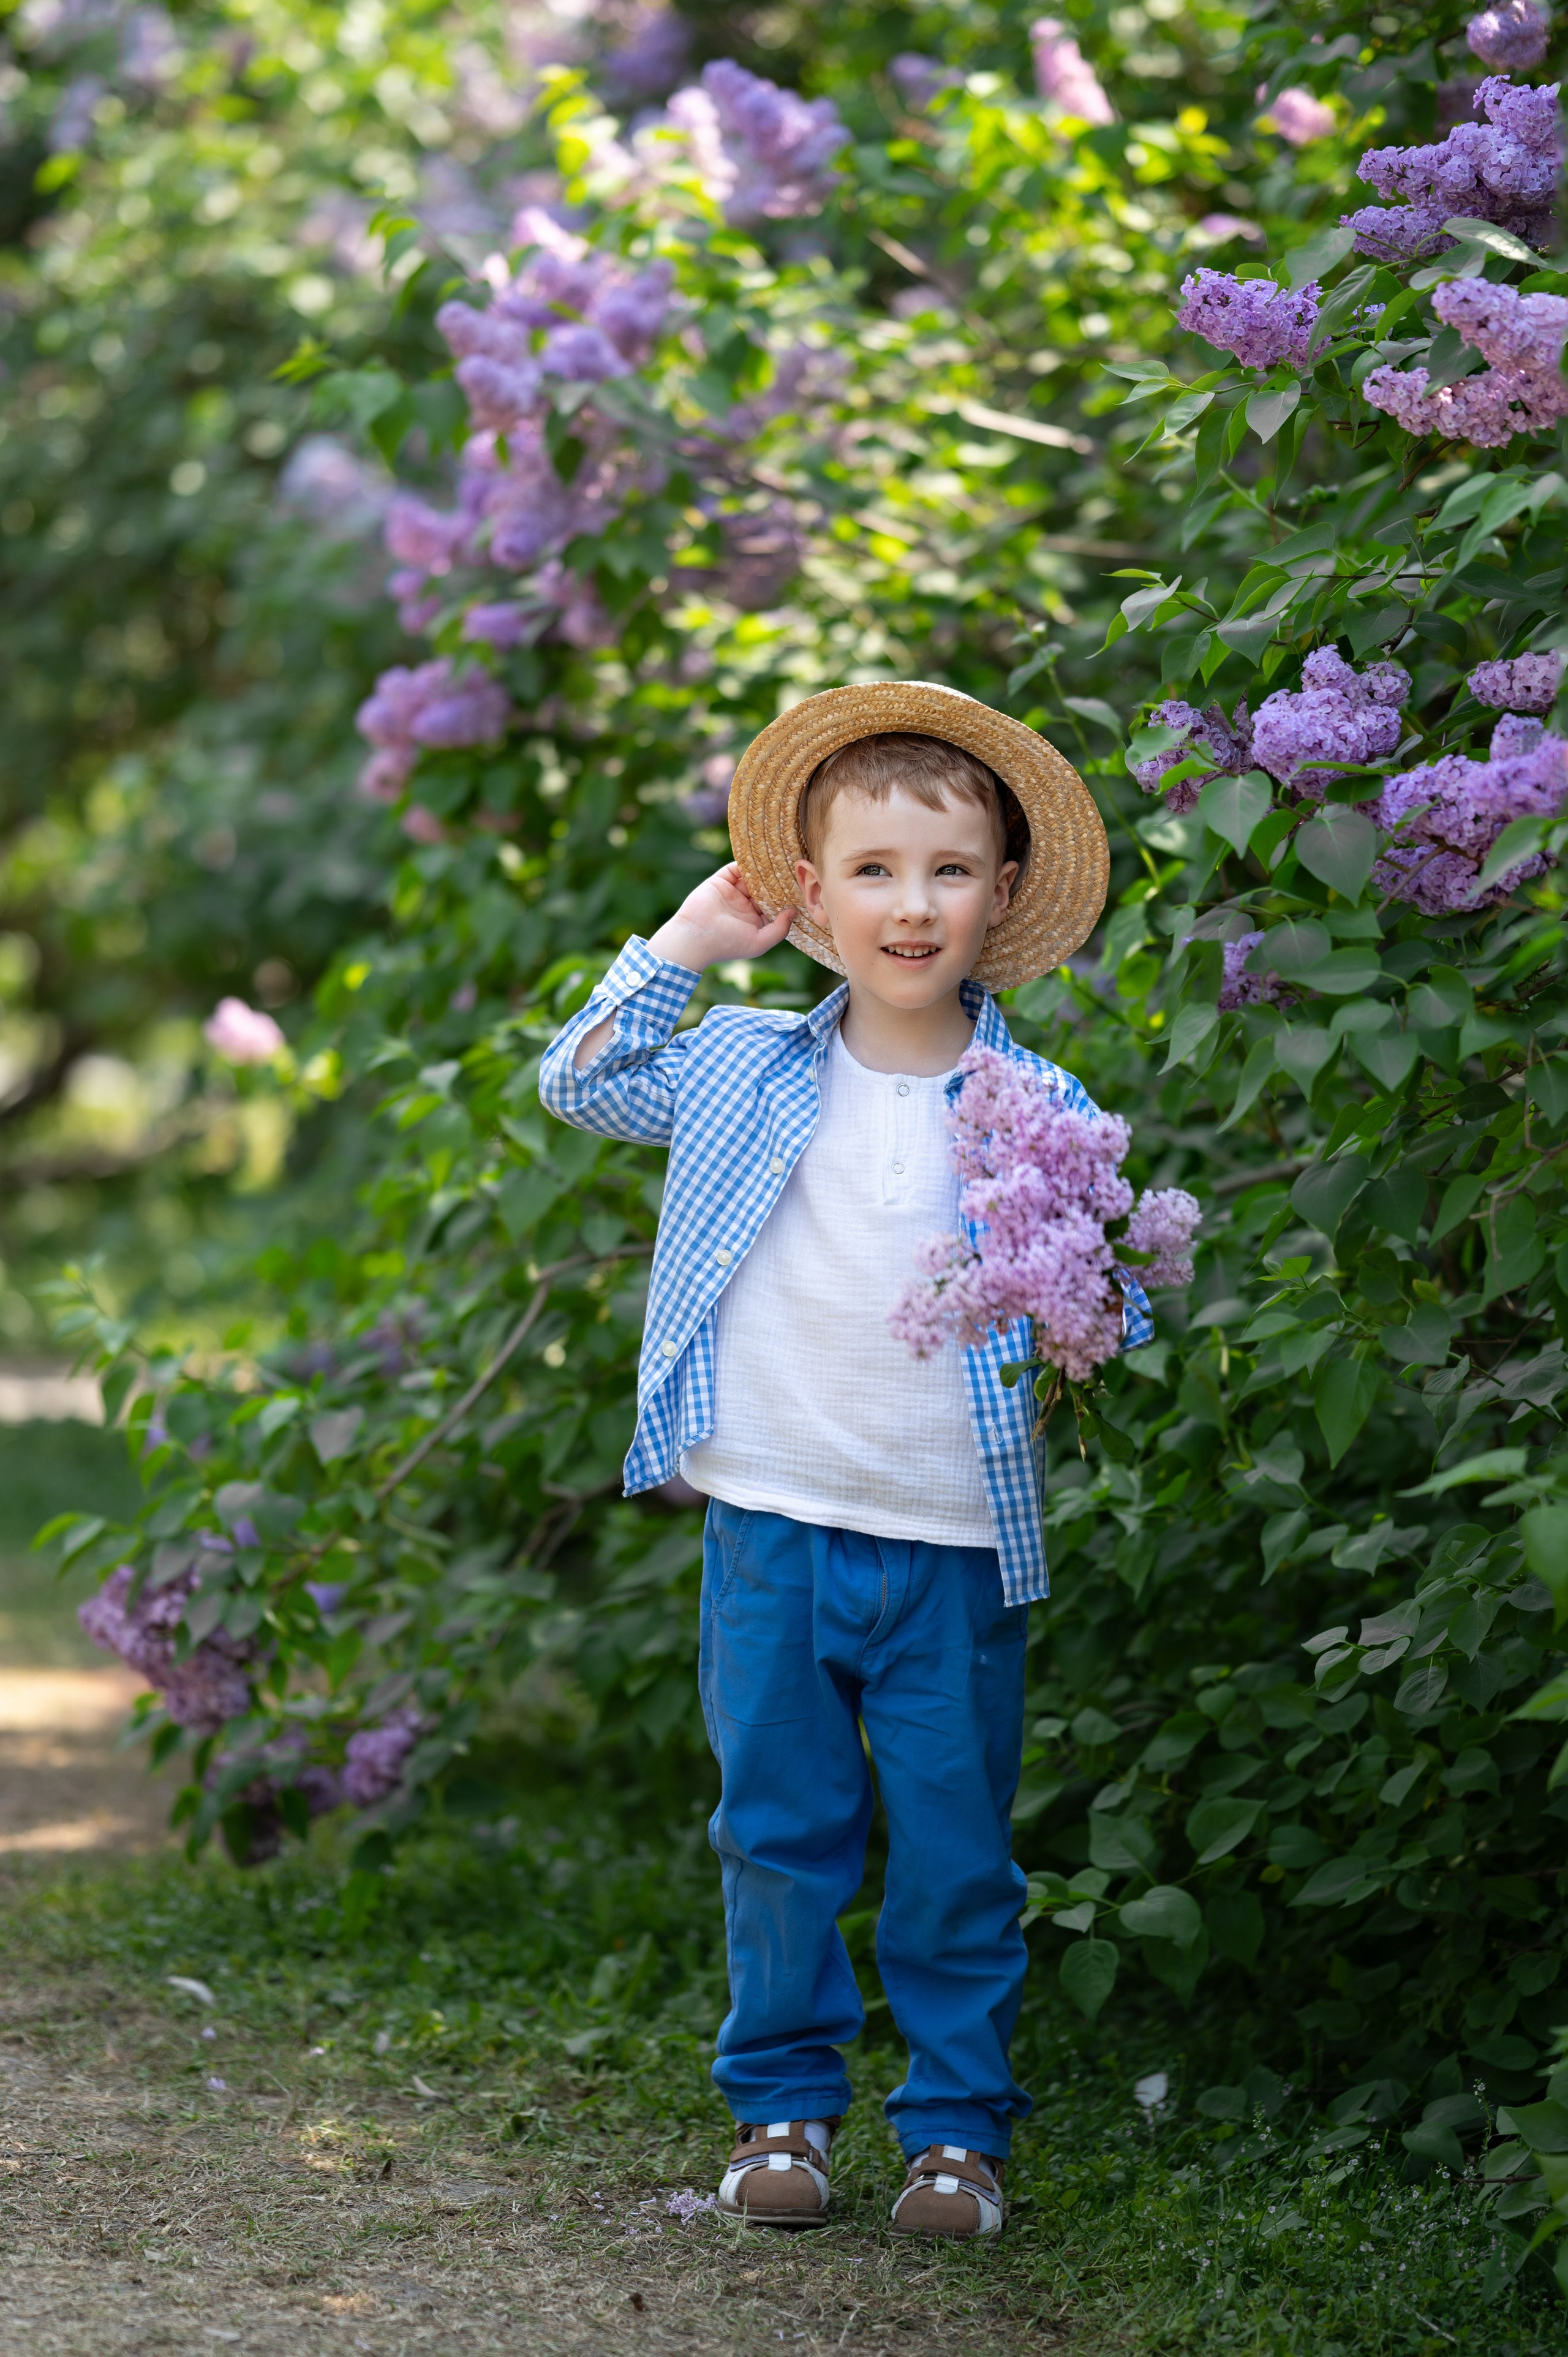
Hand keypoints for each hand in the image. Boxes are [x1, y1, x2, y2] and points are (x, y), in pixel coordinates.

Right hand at [648, 863, 794, 973]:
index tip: (803, 889)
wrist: (694, 937)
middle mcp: (745, 906)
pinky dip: (747, 862)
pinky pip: (736, 868)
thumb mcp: (759, 942)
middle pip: (766, 889)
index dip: (787, 898)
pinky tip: (761, 858)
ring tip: (781, 860)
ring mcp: (733, 893)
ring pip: (753, 877)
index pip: (775, 906)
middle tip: (797, 869)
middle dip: (779, 881)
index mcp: (755, 922)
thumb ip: (779, 929)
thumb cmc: (727, 944)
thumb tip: (794, 911)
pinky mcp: (721, 881)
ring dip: (765, 870)